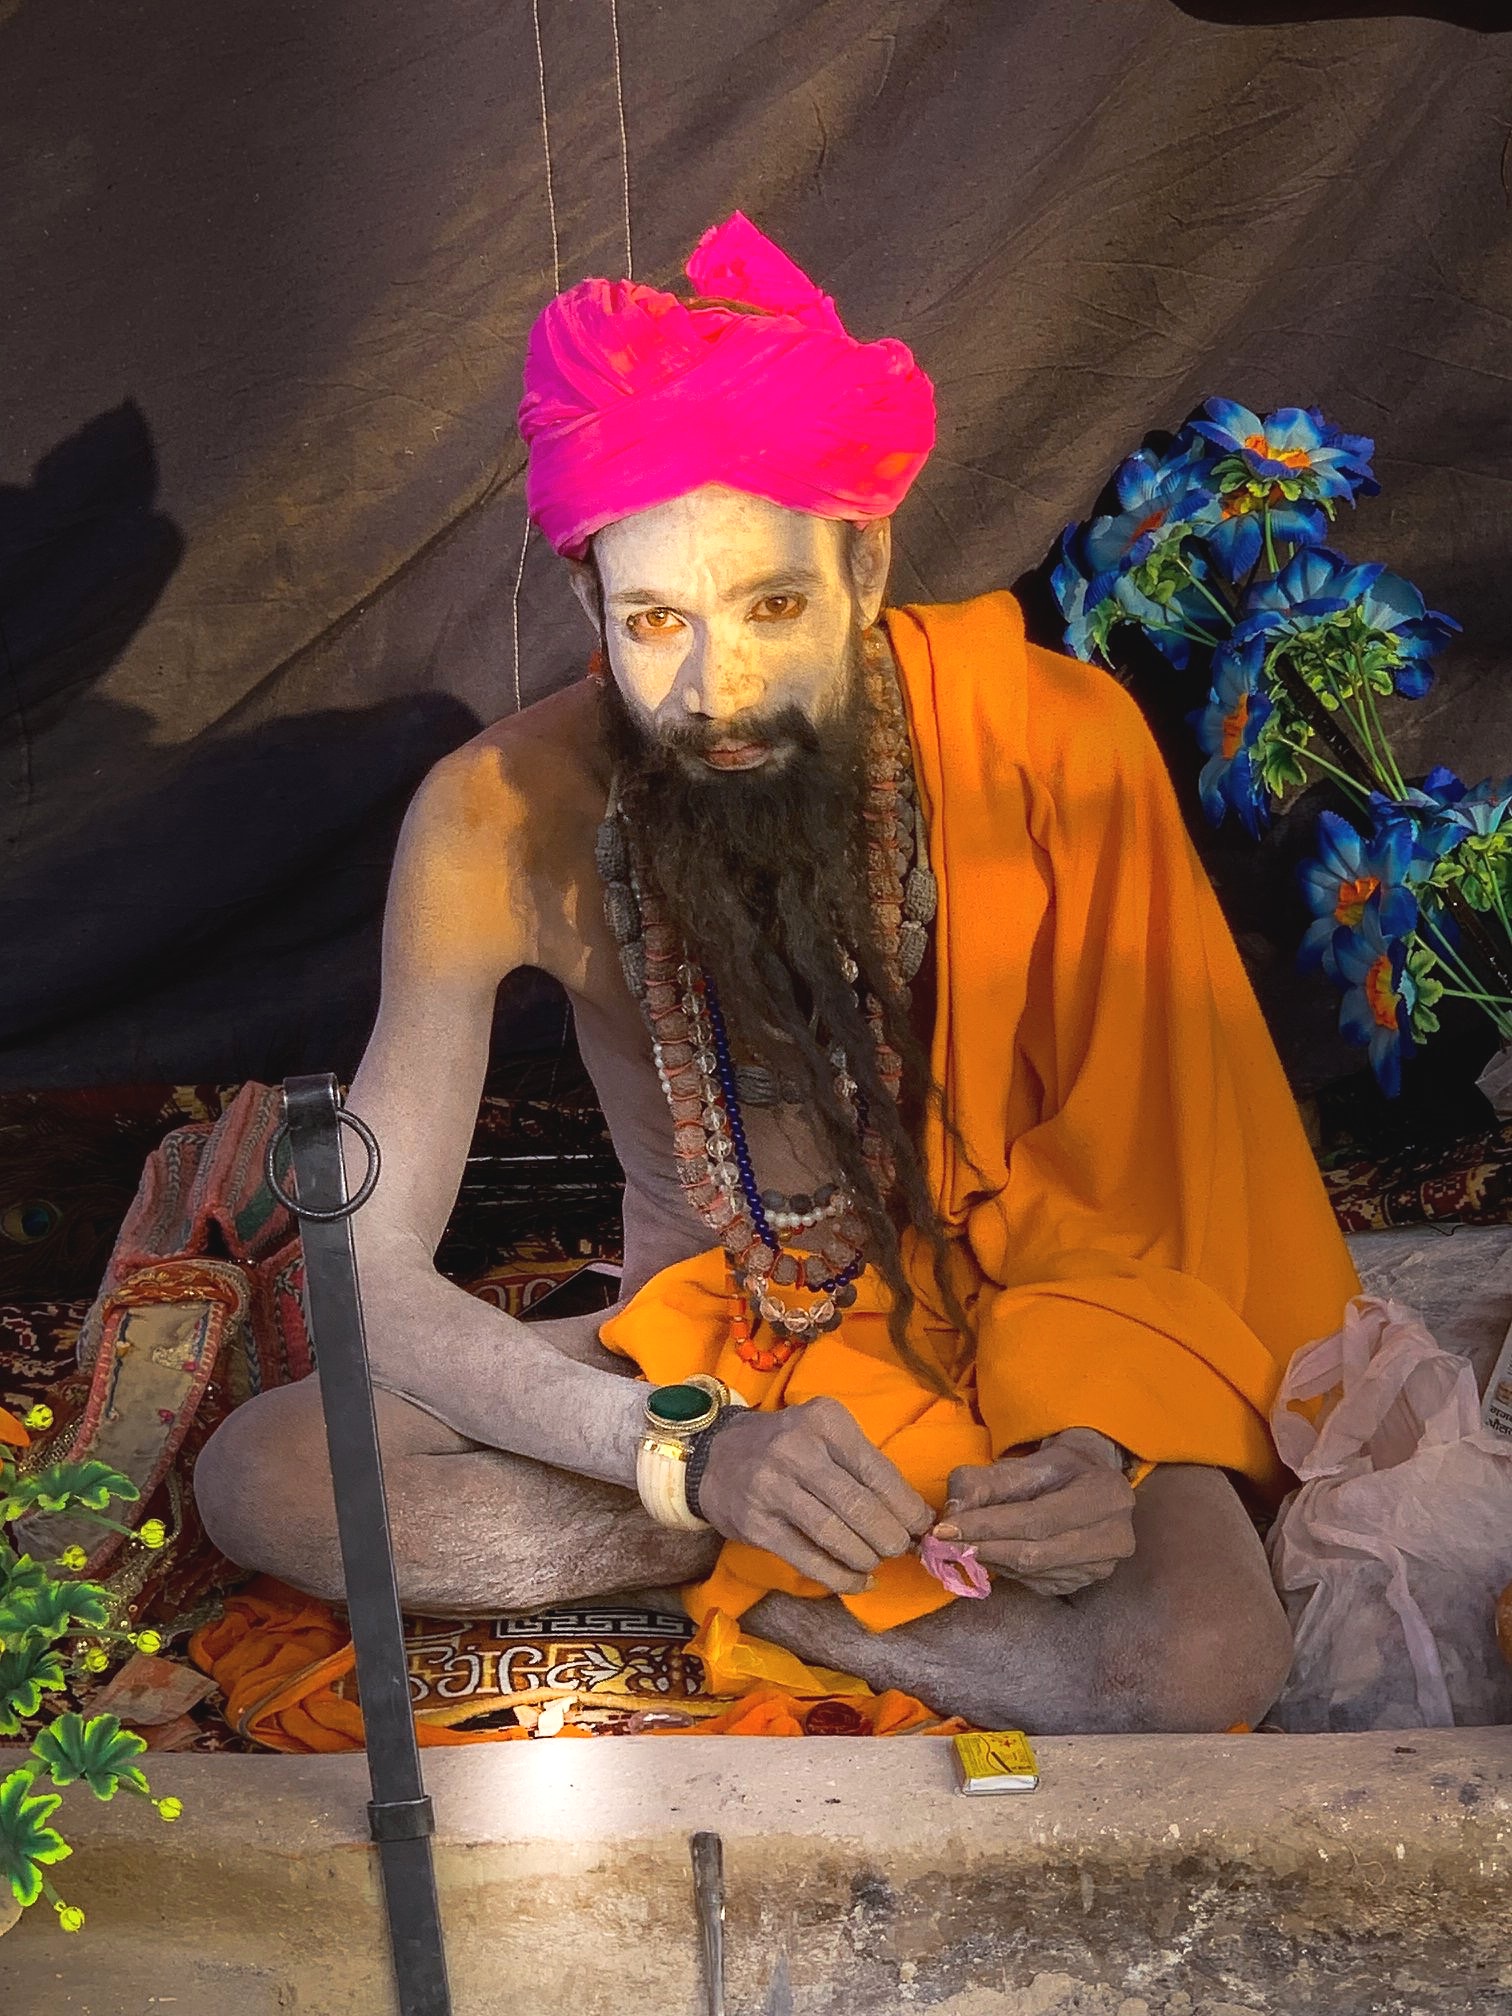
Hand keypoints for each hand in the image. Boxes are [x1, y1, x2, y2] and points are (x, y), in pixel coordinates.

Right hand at [695, 1396, 934, 1594]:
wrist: (715, 1455)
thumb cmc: (787, 1445)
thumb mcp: (824, 1434)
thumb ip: (864, 1466)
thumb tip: (914, 1515)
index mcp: (824, 1421)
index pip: (879, 1472)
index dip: (908, 1508)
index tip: (923, 1528)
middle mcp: (797, 1449)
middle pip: (860, 1507)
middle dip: (891, 1537)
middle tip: (900, 1549)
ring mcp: (772, 1487)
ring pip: (835, 1535)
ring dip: (866, 1558)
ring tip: (876, 1562)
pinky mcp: (756, 1524)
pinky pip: (808, 1559)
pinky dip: (840, 1577)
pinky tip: (857, 1582)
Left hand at [933, 1429, 1135, 1597]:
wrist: (1089, 1480)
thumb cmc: (1058, 1466)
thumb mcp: (1028, 1460)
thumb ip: (987, 1482)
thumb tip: (953, 1514)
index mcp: (1107, 1496)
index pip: (1037, 1519)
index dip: (989, 1526)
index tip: (946, 1527)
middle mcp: (1114, 1538)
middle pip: (1035, 1552)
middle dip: (982, 1547)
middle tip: (939, 1544)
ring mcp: (1101, 1567)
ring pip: (1032, 1572)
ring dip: (988, 1561)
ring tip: (954, 1548)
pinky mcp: (1083, 1583)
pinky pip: (1035, 1582)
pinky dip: (1004, 1570)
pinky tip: (984, 1555)